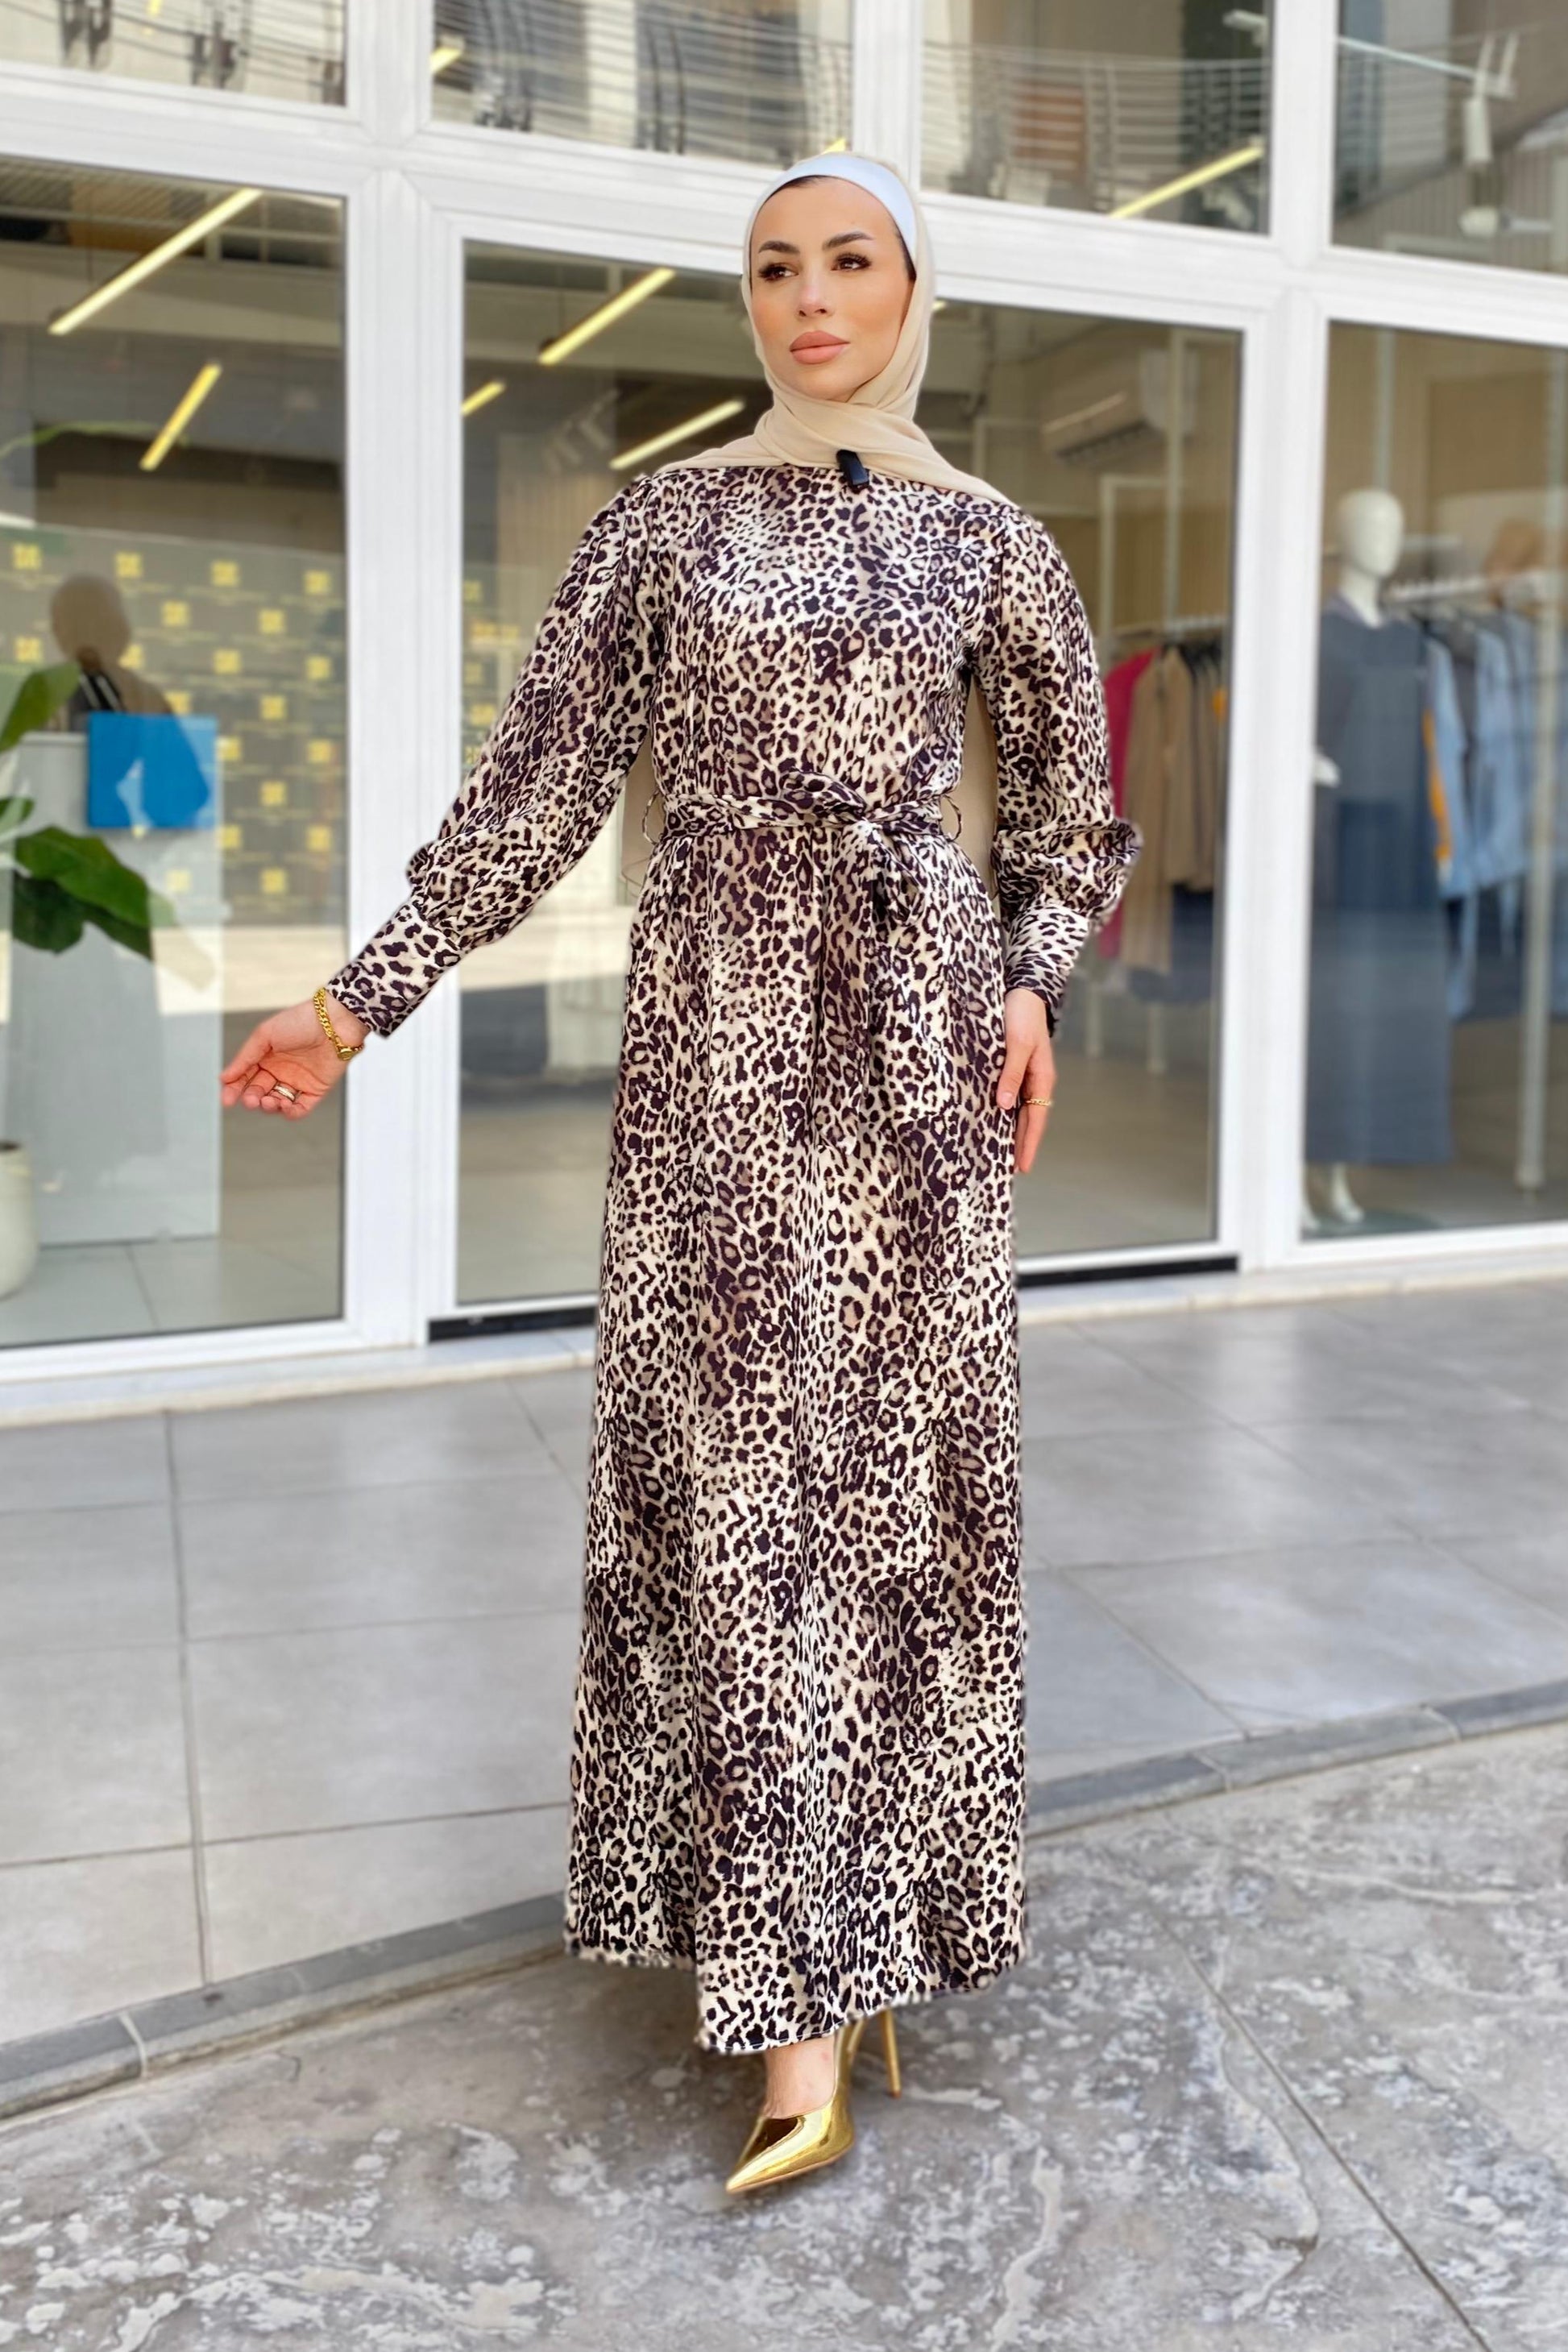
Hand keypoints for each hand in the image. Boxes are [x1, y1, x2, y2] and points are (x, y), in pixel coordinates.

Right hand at [220, 991, 367, 1119]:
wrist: (334, 1022)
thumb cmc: (299, 1022)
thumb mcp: (264, 1035)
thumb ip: (244, 1058)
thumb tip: (224, 1079)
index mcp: (265, 1057)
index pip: (244, 1077)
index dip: (234, 1090)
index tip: (226, 1100)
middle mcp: (280, 1071)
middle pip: (259, 1092)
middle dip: (252, 1099)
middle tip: (251, 1100)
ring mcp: (297, 1082)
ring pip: (277, 1103)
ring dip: (269, 1107)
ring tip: (268, 1101)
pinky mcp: (316, 1090)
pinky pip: (300, 1108)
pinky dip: (290, 1112)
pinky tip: (285, 1106)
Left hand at [997, 988, 1055, 1175]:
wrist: (1024, 989)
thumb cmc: (1021, 1015)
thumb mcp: (1016, 1044)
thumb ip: (1010, 1074)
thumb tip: (1004, 1106)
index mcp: (1042, 1078)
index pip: (1036, 1119)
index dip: (1028, 1144)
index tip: (1021, 1168)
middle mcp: (1036, 1080)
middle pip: (1030, 1120)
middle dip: (1021, 1144)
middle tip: (1011, 1170)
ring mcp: (1026, 1074)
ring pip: (1021, 1110)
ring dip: (1013, 1130)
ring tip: (1002, 1152)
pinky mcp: (1014, 1066)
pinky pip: (1012, 1096)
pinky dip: (1006, 1113)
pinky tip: (995, 1120)